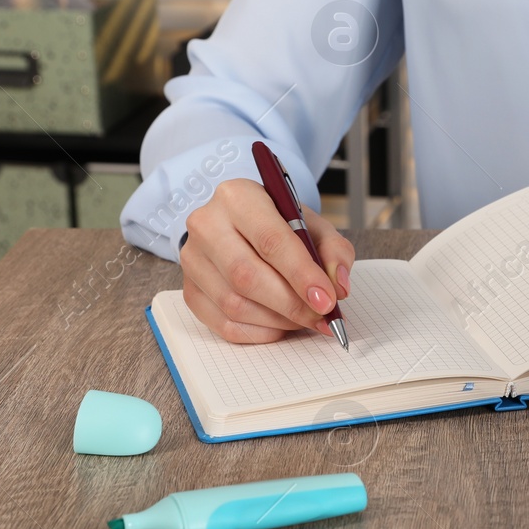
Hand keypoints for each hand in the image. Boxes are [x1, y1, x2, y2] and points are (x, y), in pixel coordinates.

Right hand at [180, 178, 353, 343]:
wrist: (243, 227)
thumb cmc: (280, 225)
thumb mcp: (313, 226)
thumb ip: (333, 251)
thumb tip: (338, 286)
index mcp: (238, 197)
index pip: (270, 240)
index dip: (301, 274)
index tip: (327, 299)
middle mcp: (206, 224)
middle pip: (247, 276)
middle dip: (291, 304)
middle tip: (321, 317)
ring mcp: (192, 260)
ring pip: (234, 304)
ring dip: (278, 320)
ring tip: (305, 319)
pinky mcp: (189, 290)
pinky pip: (224, 324)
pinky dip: (259, 332)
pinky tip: (280, 324)